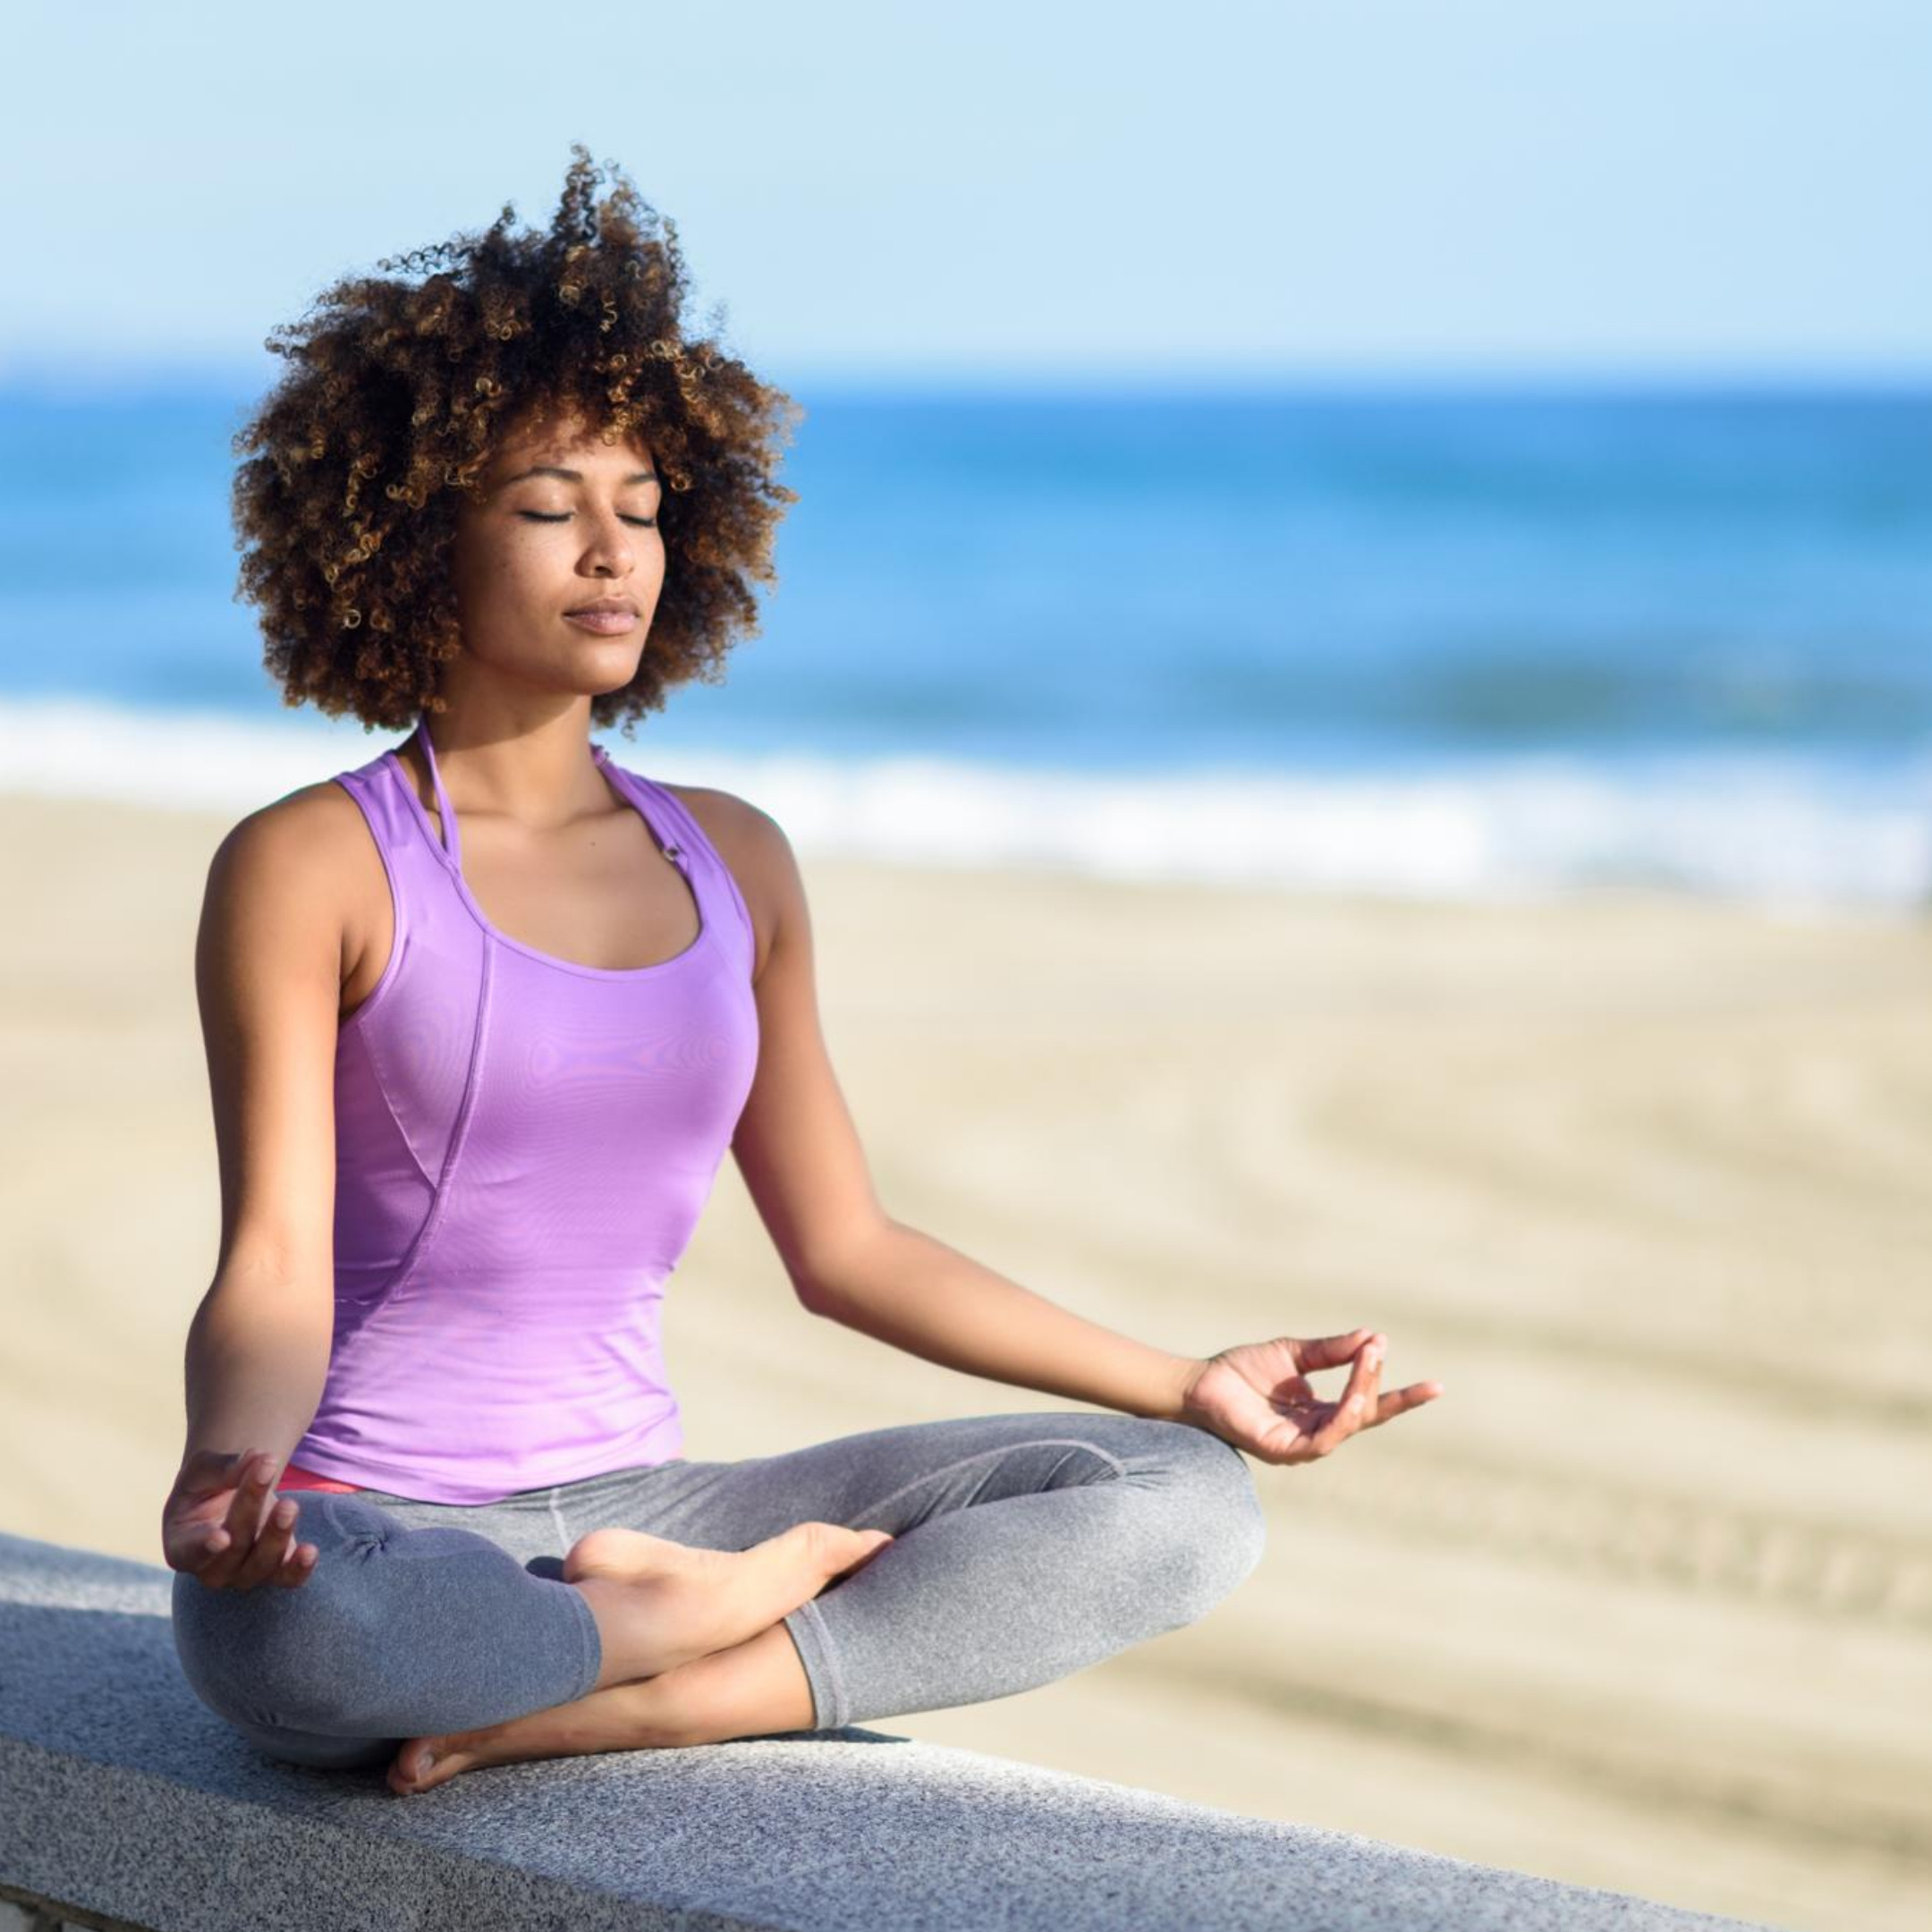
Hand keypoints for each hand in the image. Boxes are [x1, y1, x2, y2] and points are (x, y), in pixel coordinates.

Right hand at [162, 1446, 317, 1591]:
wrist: (228, 1497)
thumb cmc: (206, 1484)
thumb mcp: (205, 1469)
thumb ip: (226, 1467)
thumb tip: (257, 1457)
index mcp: (181, 1546)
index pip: (191, 1551)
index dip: (205, 1546)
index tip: (222, 1537)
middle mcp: (210, 1569)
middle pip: (234, 1546)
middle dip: (250, 1507)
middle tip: (265, 1470)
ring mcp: (243, 1574)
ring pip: (262, 1564)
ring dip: (278, 1534)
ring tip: (289, 1505)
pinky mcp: (275, 1570)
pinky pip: (288, 1578)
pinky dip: (299, 1569)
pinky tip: (310, 1551)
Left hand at [1177, 1329, 1442, 1465]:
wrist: (1201, 1382)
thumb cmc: (1242, 1370)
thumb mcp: (1293, 1353)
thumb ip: (1331, 1350)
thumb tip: (1373, 1337)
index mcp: (1322, 1412)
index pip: (1370, 1406)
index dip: (1403, 1398)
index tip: (1438, 1386)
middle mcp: (1318, 1432)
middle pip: (1365, 1413)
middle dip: (1378, 1382)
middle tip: (1378, 1349)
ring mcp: (1303, 1446)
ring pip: (1348, 1424)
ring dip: (1361, 1392)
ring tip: (1368, 1359)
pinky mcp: (1285, 1452)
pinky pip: (1323, 1440)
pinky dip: (1341, 1418)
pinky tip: (1350, 1397)